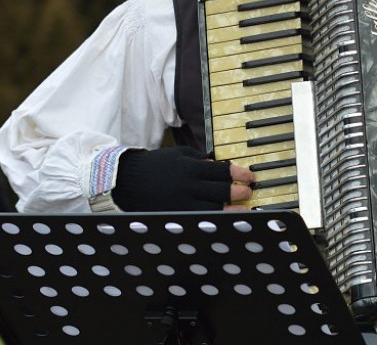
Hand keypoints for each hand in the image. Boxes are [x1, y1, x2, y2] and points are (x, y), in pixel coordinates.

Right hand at [112, 146, 255, 211]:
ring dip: (230, 211)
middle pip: (220, 191)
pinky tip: (221, 221)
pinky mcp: (174, 216)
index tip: (250, 176)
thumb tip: (218, 166)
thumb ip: (199, 159)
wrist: (126, 181)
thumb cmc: (155, 165)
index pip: (222, 171)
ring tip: (242, 211)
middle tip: (247, 192)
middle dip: (238, 192)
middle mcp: (188, 186)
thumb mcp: (178, 154)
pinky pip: (198, 220)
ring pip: (212, 210)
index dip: (239, 174)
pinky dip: (213, 221)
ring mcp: (181, 204)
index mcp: (191, 168)